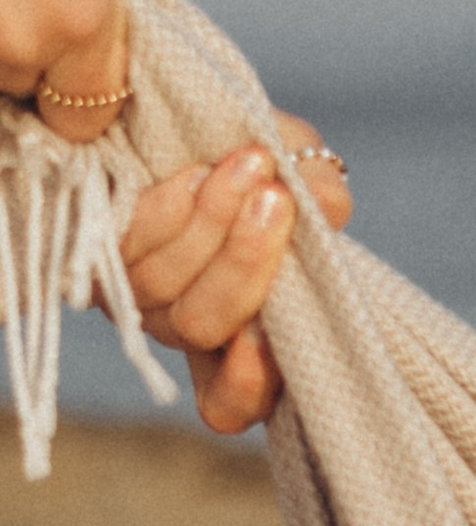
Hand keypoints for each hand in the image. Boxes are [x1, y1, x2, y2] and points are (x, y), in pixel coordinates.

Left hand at [121, 119, 354, 432]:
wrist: (193, 125)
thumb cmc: (261, 164)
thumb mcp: (304, 175)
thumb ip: (322, 193)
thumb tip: (327, 204)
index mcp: (239, 340)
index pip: (232, 400)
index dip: (248, 385)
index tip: (267, 342)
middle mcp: (182, 325)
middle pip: (202, 325)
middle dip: (243, 264)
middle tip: (277, 200)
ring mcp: (137, 292)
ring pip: (164, 283)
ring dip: (211, 223)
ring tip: (251, 164)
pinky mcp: (98, 250)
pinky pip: (126, 244)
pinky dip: (168, 210)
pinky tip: (197, 172)